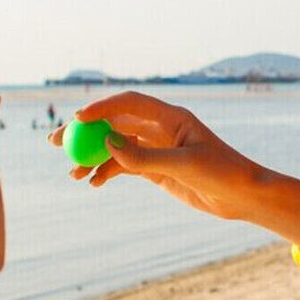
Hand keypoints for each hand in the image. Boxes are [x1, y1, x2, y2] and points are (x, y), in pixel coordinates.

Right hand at [49, 91, 256, 217]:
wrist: (243, 196)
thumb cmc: (224, 173)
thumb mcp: (185, 165)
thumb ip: (146, 157)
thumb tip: (108, 145)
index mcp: (171, 117)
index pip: (129, 104)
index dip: (101, 108)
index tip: (77, 120)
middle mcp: (161, 129)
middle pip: (114, 123)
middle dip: (84, 132)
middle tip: (56, 140)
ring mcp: (156, 149)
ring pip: (115, 147)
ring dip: (92, 158)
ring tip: (73, 174)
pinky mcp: (156, 169)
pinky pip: (124, 166)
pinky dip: (107, 173)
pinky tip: (93, 183)